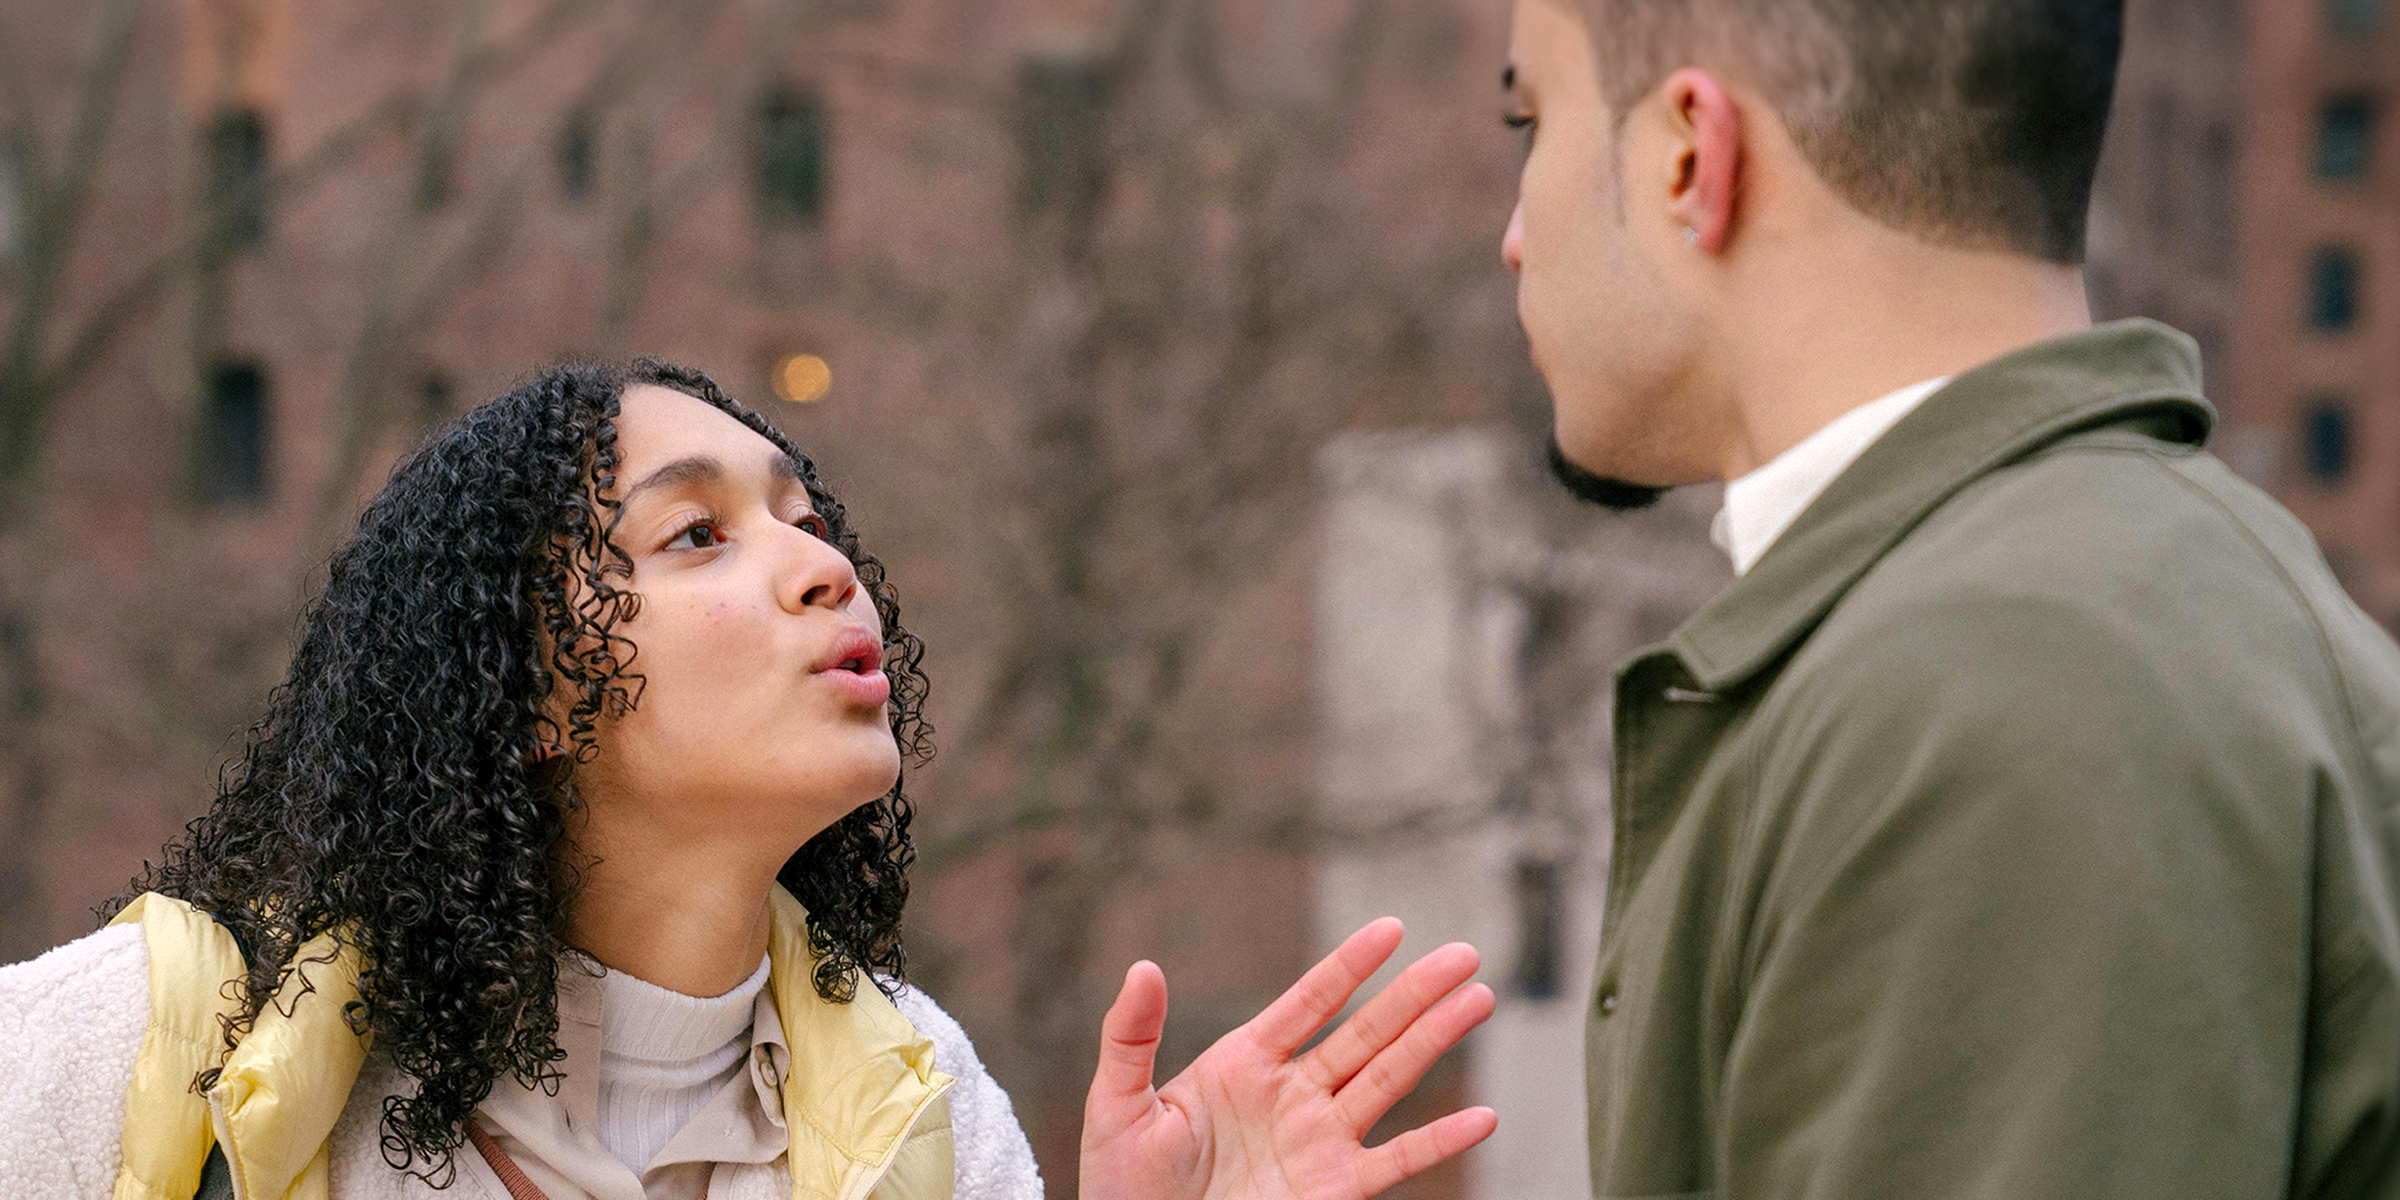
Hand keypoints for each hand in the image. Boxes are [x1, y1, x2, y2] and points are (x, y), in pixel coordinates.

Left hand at [1077, 918, 1497, 1199]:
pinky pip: (1396, 1161)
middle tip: (1465, 954)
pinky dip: (1440, 1141)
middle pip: (1367, 1031)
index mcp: (1245, 1063)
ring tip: (1479, 999)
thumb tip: (1143, 967)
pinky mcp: (1333, 1191)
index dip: (1351, 965)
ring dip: (1435, 1040)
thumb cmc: (1122, 1182)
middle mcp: (1293, 1094)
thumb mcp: (1116, 1104)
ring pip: (1390, 1080)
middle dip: (1415, 993)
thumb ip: (1131, 1035)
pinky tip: (1483, 1118)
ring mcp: (1318, 1141)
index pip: (1310, 1002)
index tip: (1391, 927)